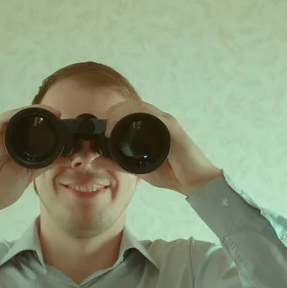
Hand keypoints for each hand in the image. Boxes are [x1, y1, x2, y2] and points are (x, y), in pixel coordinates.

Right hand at [0, 105, 69, 218]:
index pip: (35, 131)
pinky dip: (16, 114)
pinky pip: (2, 120)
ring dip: (32, 111)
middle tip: (59, 114)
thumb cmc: (1, 190)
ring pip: (16, 117)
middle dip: (43, 114)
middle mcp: (10, 140)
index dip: (49, 125)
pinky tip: (28, 113)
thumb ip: (45, 164)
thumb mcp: (29, 175)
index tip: (64, 123)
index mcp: (20, 149)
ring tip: (49, 111)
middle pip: (26, 120)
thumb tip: (66, 158)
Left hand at [98, 100, 223, 196]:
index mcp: (150, 126)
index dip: (112, 114)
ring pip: (140, 107)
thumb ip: (116, 164)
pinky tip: (126, 126)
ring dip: (121, 113)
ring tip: (110, 127)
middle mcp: (158, 120)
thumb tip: (94, 162)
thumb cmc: (170, 173)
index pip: (128, 111)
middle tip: (104, 128)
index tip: (101, 129)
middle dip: (114, 112)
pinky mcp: (172, 128)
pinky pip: (153, 116)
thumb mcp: (136, 168)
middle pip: (131, 105)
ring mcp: (165, 122)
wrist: (193, 182)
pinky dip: (138, 117)